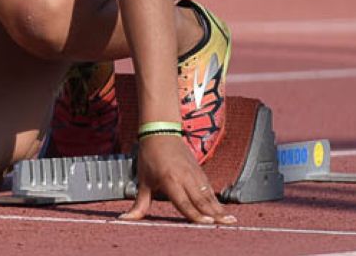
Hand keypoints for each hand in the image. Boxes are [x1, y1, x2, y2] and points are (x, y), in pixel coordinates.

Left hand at [119, 134, 236, 224]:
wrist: (161, 130)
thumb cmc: (150, 155)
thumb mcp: (143, 181)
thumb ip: (140, 203)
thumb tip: (126, 218)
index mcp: (169, 179)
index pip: (184, 202)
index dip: (195, 214)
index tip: (206, 223)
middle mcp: (184, 176)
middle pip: (201, 199)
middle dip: (214, 214)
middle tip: (225, 224)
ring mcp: (194, 172)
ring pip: (208, 193)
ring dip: (219, 207)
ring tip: (229, 219)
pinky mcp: (199, 170)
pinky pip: (209, 187)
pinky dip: (216, 199)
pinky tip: (222, 208)